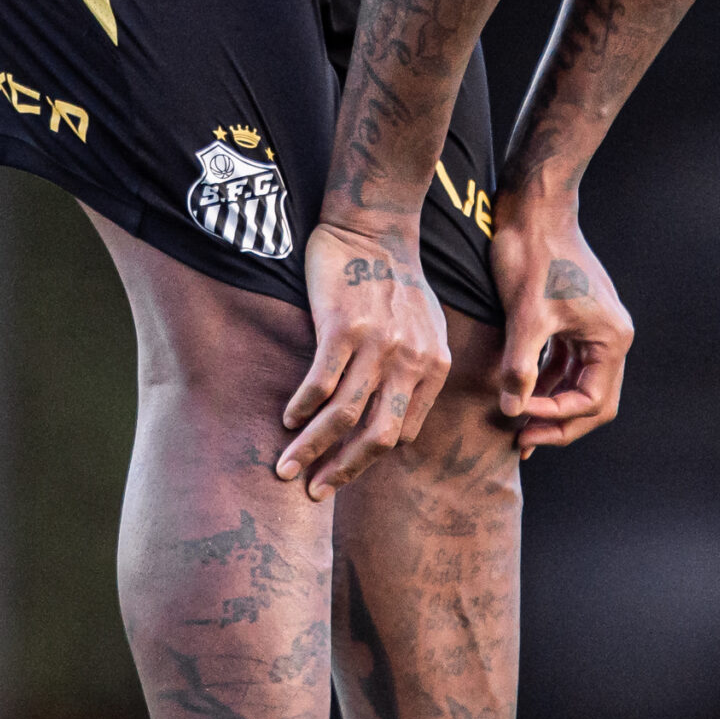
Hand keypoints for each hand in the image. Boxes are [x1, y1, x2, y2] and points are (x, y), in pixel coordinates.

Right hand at [277, 219, 451, 498]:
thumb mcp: (428, 330)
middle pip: (375, 436)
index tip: (338, 470)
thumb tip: (393, 427)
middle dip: (340, 471)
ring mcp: (379, 344)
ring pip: (343, 415)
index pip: (399, 434)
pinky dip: (302, 408)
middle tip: (312, 490)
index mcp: (434, 367)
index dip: (366, 458)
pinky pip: (320, 381)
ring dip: (311, 448)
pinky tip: (287, 419)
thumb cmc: (396, 281)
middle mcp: (412, 360)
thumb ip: (416, 374)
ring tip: (285, 468)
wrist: (376, 227)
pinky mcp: (345, 326)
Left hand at [490, 194, 632, 456]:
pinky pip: (564, 364)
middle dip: (559, 421)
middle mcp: (610, 336)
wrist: (532, 207)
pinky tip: (518, 394)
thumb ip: (520, 367)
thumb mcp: (525, 316)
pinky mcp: (574, 319)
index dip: (555, 416)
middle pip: (593, 399)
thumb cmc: (533, 254)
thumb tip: (512, 410)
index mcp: (611, 338)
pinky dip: (544, 381)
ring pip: (578, 383)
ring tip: (517, 424)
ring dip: (550, 404)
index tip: (517, 418)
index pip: (592, 401)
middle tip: (523, 439)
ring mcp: (593, 327)